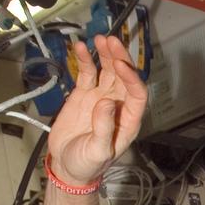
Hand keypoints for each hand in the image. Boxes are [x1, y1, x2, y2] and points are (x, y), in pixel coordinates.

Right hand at [49, 34, 147, 183]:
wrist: (67, 166)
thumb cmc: (87, 165)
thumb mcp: (98, 151)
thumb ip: (104, 128)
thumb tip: (107, 103)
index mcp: (128, 120)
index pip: (137, 94)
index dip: (131, 78)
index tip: (120, 65)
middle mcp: (118, 106)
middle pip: (123, 77)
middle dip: (119, 58)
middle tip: (111, 41)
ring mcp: (101, 97)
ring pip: (107, 71)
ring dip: (105, 55)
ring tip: (99, 38)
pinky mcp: (84, 95)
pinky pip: (88, 74)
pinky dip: (85, 60)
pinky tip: (80, 47)